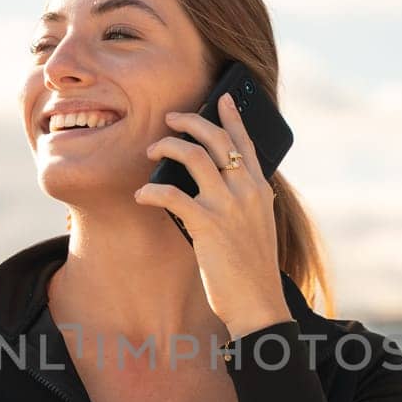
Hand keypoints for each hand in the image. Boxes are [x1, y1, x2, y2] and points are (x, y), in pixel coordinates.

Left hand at [133, 92, 291, 339]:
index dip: (231, 117)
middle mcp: (246, 190)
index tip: (221, 98)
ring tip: (151, 153)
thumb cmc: (253, 271)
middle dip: (189, 122)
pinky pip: (171, 194)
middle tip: (169, 120)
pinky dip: (151, 191)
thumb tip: (220, 186)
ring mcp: (228, 205)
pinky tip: (141, 195)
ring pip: (192, 156)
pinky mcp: (207, 224)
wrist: (259, 303)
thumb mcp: (258, 228)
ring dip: (166, 147)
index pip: (245, 143)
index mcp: (260, 190)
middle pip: (216, 139)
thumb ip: (245, 203)